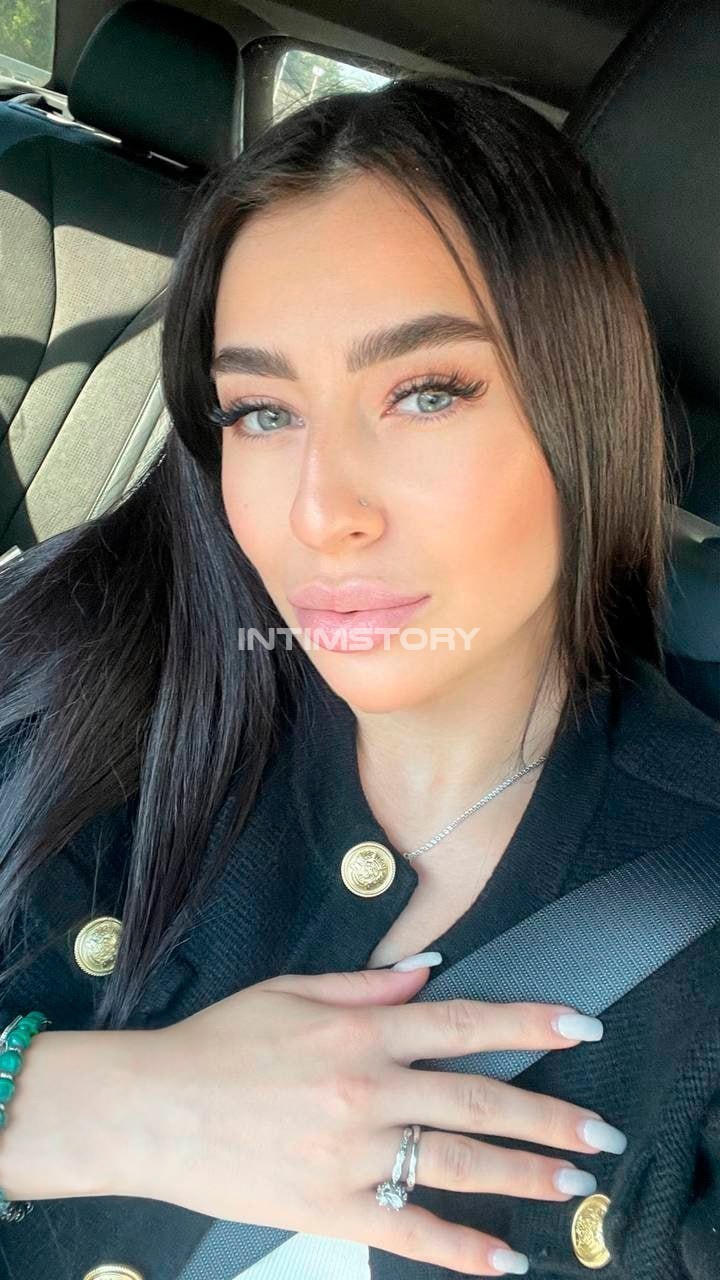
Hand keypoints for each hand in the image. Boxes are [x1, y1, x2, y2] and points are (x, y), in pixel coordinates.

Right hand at [139, 964, 620, 1276]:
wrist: (149, 1108)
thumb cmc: (215, 1045)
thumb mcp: (288, 990)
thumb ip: (365, 985)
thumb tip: (428, 973)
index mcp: (360, 1032)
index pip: (464, 1023)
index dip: (529, 1022)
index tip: (580, 1027)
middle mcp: (366, 1089)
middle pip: (478, 1099)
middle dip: (548, 1115)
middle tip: (600, 1131)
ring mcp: (351, 1153)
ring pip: (458, 1163)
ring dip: (524, 1173)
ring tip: (572, 1182)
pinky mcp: (330, 1206)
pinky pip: (409, 1232)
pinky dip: (461, 1249)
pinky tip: (504, 1259)